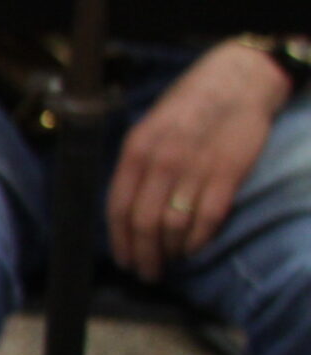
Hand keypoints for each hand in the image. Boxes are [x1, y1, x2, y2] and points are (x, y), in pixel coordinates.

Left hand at [105, 42, 291, 280]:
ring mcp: (195, 168)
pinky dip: (197, 241)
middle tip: (147, 272)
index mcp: (136, 150)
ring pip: (173, 227)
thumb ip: (136, 167)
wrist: (236, 82)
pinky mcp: (227, 173)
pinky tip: (193, 248)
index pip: (118, 208)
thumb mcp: (149, 130)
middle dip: (143, 256)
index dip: (119, 241)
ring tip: (171, 261)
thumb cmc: (188, 107)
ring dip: (170, 252)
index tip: (123, 261)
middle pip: (144, 224)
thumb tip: (124, 211)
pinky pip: (207, 220)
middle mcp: (162, 161)